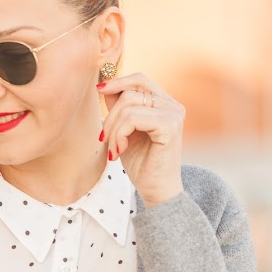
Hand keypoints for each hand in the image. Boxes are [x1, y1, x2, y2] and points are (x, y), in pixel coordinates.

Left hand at [98, 72, 184, 207]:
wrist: (156, 190)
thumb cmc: (142, 163)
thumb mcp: (125, 131)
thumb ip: (119, 108)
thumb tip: (104, 86)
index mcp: (164, 103)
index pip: (139, 80)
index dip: (118, 82)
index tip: (98, 92)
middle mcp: (172, 105)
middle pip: (130, 92)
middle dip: (111, 116)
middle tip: (104, 139)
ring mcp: (173, 114)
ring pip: (129, 106)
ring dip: (113, 129)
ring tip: (113, 149)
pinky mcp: (170, 126)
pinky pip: (133, 119)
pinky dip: (120, 135)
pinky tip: (119, 151)